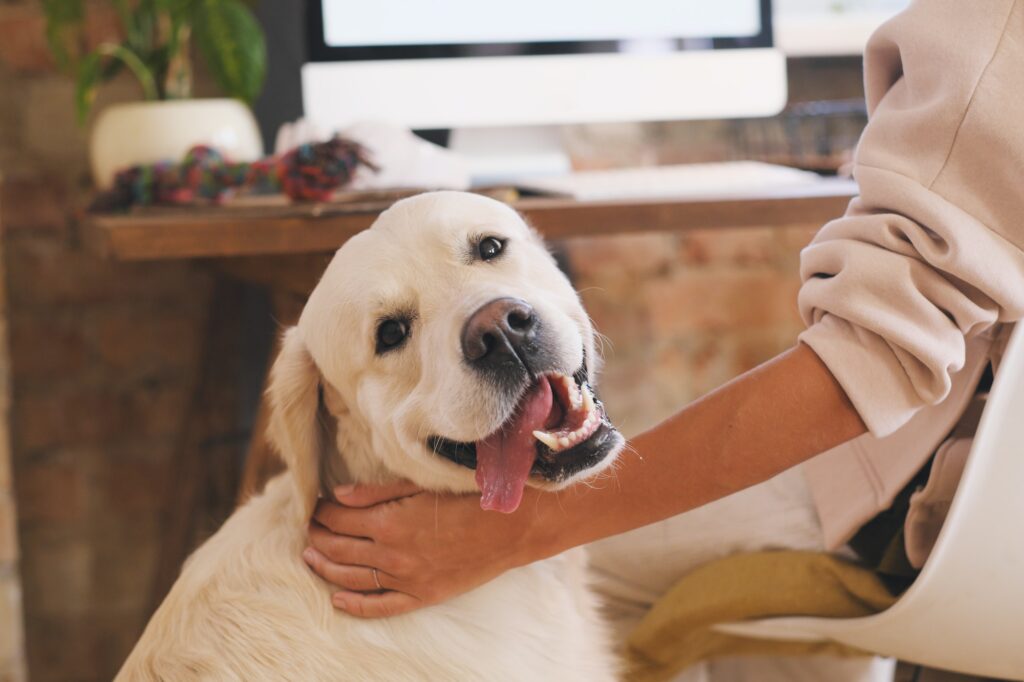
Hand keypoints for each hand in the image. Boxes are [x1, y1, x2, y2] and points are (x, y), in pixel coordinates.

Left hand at [303, 481, 543, 617]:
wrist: (511, 527)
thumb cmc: (468, 497)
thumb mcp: (420, 485)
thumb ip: (375, 492)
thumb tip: (337, 496)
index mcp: (390, 522)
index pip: (341, 518)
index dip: (322, 512)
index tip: (315, 506)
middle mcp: (393, 554)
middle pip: (340, 548)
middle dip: (319, 536)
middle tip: (309, 528)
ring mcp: (407, 579)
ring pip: (352, 578)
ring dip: (326, 567)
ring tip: (310, 556)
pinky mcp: (423, 596)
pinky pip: (381, 607)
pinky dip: (355, 605)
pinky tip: (336, 599)